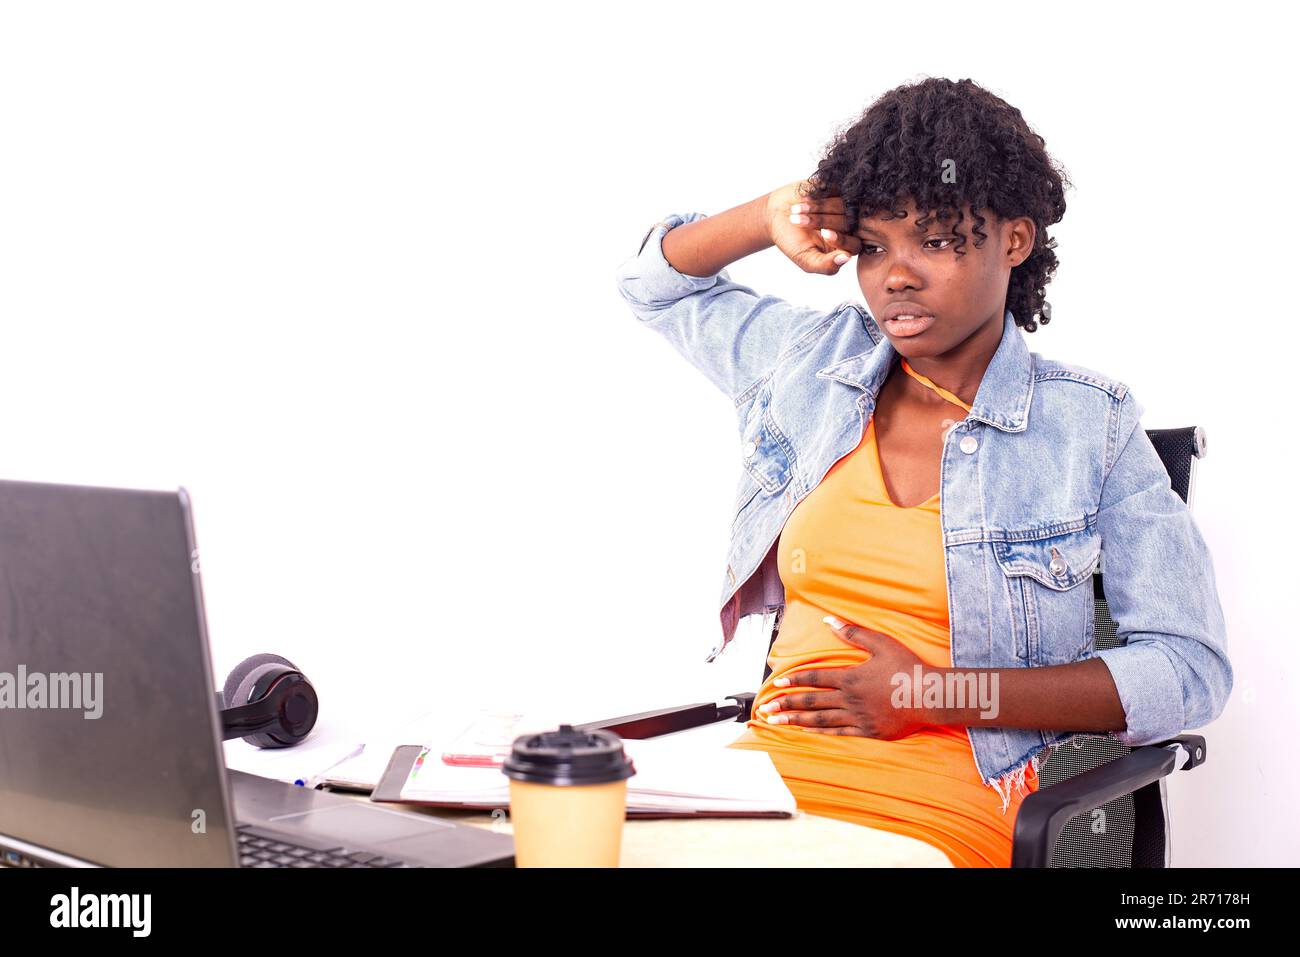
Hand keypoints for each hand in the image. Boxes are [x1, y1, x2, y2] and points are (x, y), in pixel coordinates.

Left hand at [755, 614, 933, 738]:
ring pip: (820, 719)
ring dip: (796, 720)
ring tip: (777, 722)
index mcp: (850, 676)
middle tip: (765, 709)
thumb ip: (853, 633)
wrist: (930, 696)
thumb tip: (828, 620)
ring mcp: (858, 717)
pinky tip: (806, 732)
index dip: (793, 680)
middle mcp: (849, 698)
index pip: (814, 677)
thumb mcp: (881, 643)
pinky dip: (820, 732)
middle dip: (785, 704)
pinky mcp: (868, 731)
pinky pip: (838, 733)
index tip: (775, 683)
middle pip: (811, 701)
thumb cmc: (907, 667)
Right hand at [763, 179, 862, 275]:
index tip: (824, 233)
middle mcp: (847, 225)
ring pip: (842, 204)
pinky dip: (819, 192)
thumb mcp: (805, 259)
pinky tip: (804, 198)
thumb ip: (826, 266)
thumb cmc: (791, 241)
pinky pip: (836, 186)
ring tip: (795, 210)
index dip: (841, 239)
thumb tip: (846, 258)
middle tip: (801, 221)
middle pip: (849, 222)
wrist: (776, 216)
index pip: (854, 244)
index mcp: (844, 245)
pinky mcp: (835, 187)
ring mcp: (842, 205)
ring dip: (818, 207)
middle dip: (822, 221)